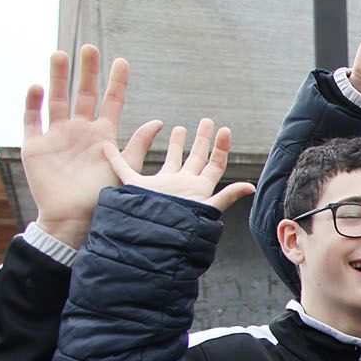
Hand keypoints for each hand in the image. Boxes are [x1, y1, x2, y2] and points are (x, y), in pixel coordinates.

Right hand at [22, 46, 157, 248]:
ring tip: (60, 54)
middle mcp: (79, 130)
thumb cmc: (101, 198)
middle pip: (83, 94)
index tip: (121, 61)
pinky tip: (36, 87)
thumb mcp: (125, 169)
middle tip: (90, 48)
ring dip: (57, 78)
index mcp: (103, 135)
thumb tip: (159, 121)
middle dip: (87, 72)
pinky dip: (32, 103)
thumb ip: (137, 145)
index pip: (111, 102)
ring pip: (56, 99)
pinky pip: (31, 119)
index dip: (115, 82)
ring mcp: (56, 136)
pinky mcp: (34, 146)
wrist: (73, 219)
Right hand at [103, 118, 252, 212]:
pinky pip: (124, 170)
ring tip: (180, 128)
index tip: (225, 129)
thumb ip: (227, 196)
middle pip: (196, 158)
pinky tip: (108, 147)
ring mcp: (161, 186)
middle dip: (202, 139)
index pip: (214, 164)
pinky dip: (115, 158)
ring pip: (169, 159)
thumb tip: (252, 187)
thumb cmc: (180, 226)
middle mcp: (182, 184)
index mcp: (199, 188)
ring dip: (175, 144)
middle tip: (207, 121)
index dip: (221, 148)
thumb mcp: (206, 209)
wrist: (152, 239)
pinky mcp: (138, 188)